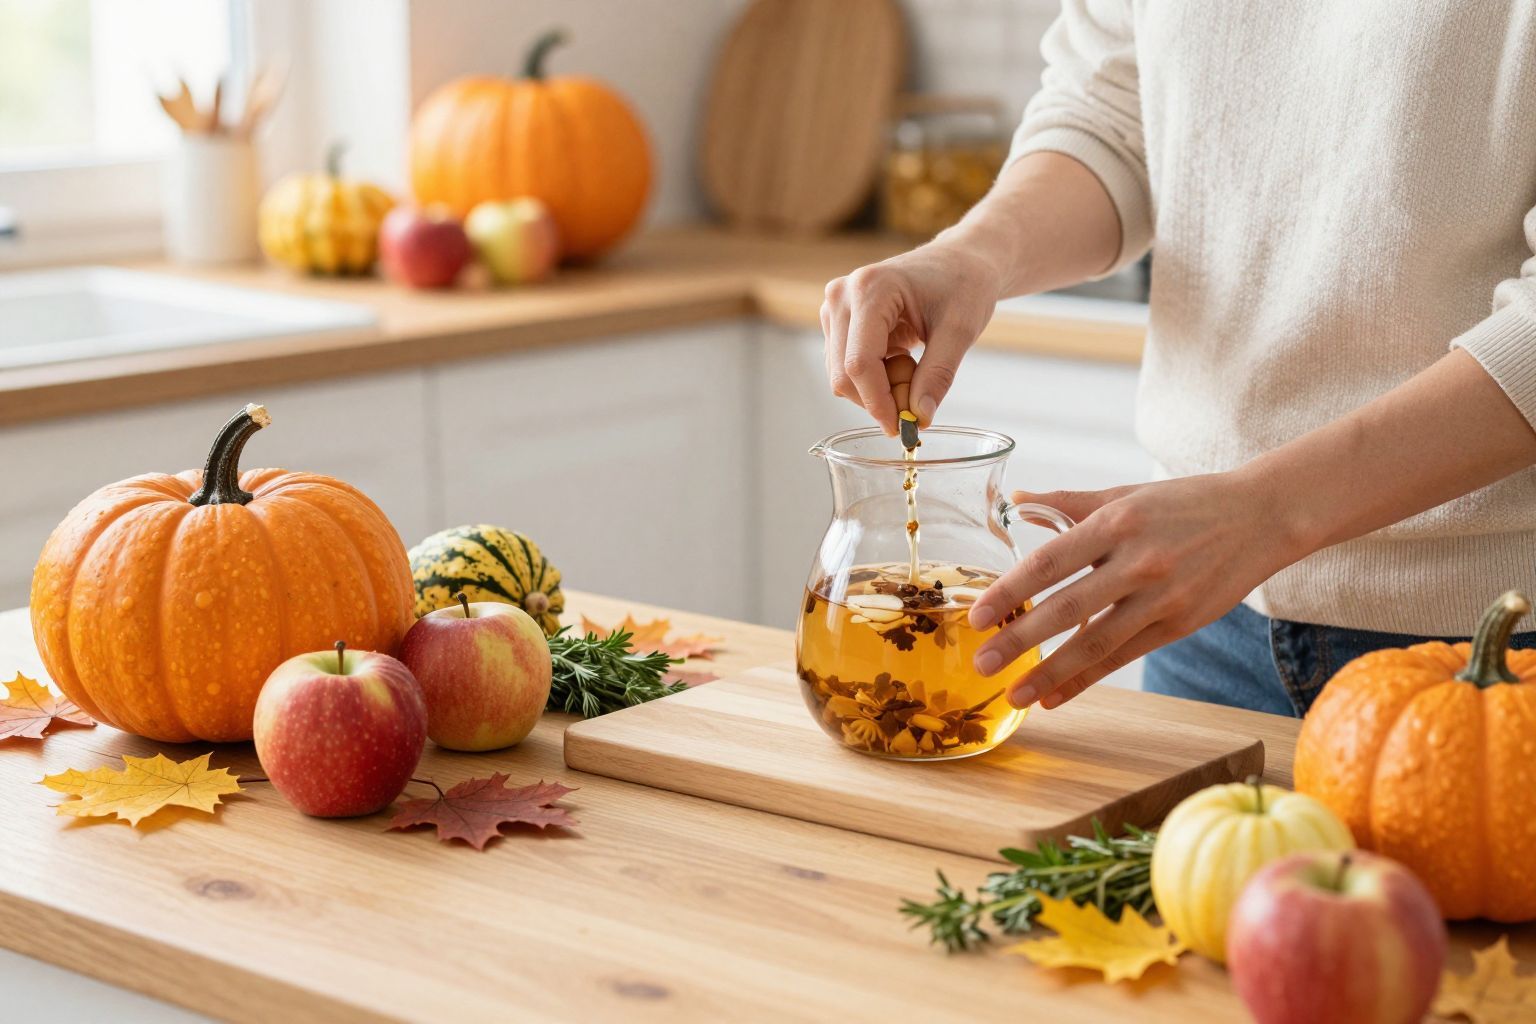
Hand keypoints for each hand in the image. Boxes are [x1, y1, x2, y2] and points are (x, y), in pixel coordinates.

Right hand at [821, 240, 1003, 434]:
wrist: (959, 261)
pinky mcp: (837, 320)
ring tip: (914, 366)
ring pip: (842, 375)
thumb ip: (938, 375)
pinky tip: (901, 359)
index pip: (859, 362)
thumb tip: (919, 417)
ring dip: (879, 387)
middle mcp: (841, 296)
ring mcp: (834, 307)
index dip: (878, 403)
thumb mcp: (960, 330)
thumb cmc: (963, 284)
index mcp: (870, 289)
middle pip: (844, 374)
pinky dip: (876, 377)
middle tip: (919, 397)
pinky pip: (847, 367)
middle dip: (880, 397)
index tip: (902, 428)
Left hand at [969, 471, 1304, 709]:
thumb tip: (1015, 500)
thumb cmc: (1184, 503)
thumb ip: (1067, 502)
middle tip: (981, 661)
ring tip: (1015, 694)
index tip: (977, 615)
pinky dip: (1087, 679)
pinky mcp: (1180, 623)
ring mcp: (1162, 596)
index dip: (1010, 590)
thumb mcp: (1125, 493)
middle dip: (1020, 639)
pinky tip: (1056, 696)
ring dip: (1051, 673)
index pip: (1050, 561)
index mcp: (1116, 522)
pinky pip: (1124, 656)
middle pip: (1068, 607)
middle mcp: (1138, 561)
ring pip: (1097, 642)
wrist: (1262, 517)